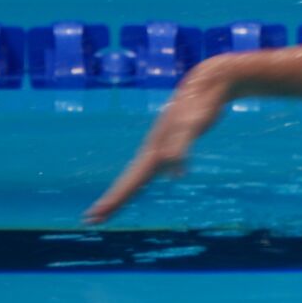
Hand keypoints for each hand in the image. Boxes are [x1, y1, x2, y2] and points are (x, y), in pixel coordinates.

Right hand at [83, 58, 232, 223]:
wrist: (209, 81)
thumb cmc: (201, 104)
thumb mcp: (192, 127)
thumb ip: (181, 148)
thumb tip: (174, 172)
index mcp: (154, 151)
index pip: (129, 183)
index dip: (113, 201)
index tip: (94, 218)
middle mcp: (154, 150)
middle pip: (129, 181)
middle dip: (112, 202)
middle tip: (92, 220)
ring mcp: (162, 146)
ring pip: (141, 174)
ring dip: (126, 192)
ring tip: (112, 206)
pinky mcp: (175, 142)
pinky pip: (160, 165)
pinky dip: (156, 175)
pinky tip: (168, 176)